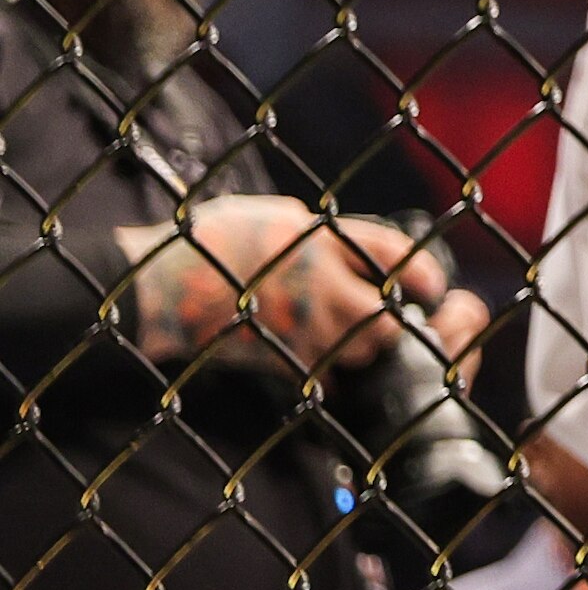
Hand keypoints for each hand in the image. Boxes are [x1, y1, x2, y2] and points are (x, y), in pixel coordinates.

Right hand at [118, 199, 480, 376]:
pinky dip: (328, 372)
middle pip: (384, 313)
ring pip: (359, 348)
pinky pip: (322, 374)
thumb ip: (322, 232)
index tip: (429, 284)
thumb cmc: (211, 242)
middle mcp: (316, 280)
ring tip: (348, 338)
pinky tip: (319, 361)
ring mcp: (296, 322)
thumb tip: (360, 244)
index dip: (420, 273)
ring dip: (362, 347)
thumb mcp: (275, 216)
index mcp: (319, 237)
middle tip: (387, 318)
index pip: (395, 254)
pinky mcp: (275, 355)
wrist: (155, 286)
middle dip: (393, 320)